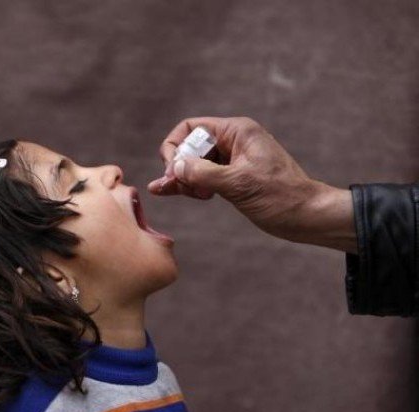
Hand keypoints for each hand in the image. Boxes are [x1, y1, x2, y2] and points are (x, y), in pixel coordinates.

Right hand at [147, 117, 356, 252]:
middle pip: (190, 146)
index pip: (192, 129)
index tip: (173, 172)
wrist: (307, 216)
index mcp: (237, 132)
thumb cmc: (281, 197)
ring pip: (195, 163)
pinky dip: (190, 184)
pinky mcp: (233, 178)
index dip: (176, 148)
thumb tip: (174, 167)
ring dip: (181, 177)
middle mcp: (233, 141)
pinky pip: (204, 176)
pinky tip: (174, 192)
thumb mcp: (239, 183)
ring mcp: (233, 160)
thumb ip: (203, 173)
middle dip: (177, 166)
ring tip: (171, 192)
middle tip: (173, 187)